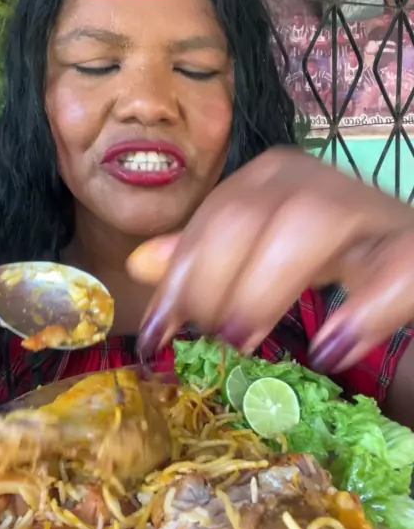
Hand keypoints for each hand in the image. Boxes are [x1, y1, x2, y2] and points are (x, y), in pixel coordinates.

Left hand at [127, 147, 413, 372]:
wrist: (410, 253)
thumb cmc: (334, 253)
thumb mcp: (262, 251)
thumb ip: (208, 257)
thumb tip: (142, 264)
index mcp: (272, 179)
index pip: (214, 217)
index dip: (179, 275)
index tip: (156, 335)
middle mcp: (317, 180)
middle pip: (249, 214)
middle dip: (214, 278)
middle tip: (208, 337)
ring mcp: (371, 210)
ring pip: (313, 222)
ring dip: (266, 285)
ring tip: (242, 339)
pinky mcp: (413, 247)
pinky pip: (398, 266)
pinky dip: (364, 307)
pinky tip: (330, 349)